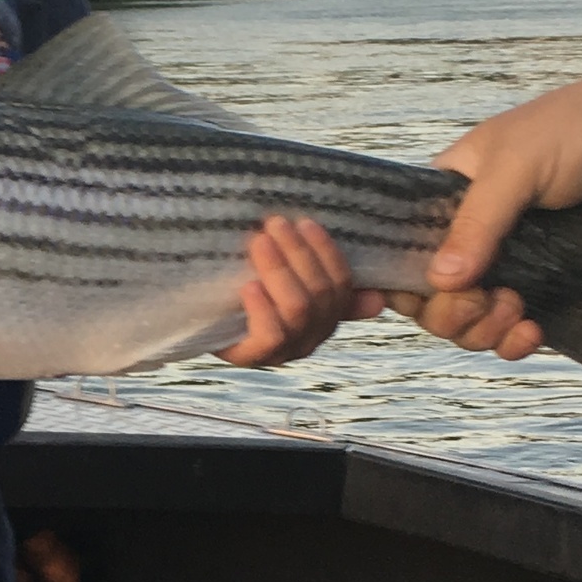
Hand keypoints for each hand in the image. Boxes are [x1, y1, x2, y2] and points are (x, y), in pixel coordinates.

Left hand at [216, 216, 382, 368]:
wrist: (204, 319)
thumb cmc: (249, 289)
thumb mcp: (287, 279)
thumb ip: (324, 279)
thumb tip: (378, 300)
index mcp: (327, 316)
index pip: (342, 284)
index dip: (327, 252)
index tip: (306, 222)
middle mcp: (310, 337)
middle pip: (319, 293)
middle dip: (298, 253)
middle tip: (274, 224)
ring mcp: (283, 351)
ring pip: (298, 309)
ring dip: (280, 270)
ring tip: (259, 242)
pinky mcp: (252, 358)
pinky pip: (270, 336)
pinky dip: (262, 308)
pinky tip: (248, 285)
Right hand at [388, 73, 581, 363]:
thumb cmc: (580, 129)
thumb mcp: (518, 165)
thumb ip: (477, 222)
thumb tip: (440, 280)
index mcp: (446, 194)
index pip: (403, 251)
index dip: (404, 282)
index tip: (426, 297)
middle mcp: (470, 231)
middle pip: (431, 298)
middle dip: (452, 313)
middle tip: (487, 303)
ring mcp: (507, 261)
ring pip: (469, 320)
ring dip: (484, 330)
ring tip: (517, 313)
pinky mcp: (543, 283)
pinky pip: (510, 327)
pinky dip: (513, 340)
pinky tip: (532, 332)